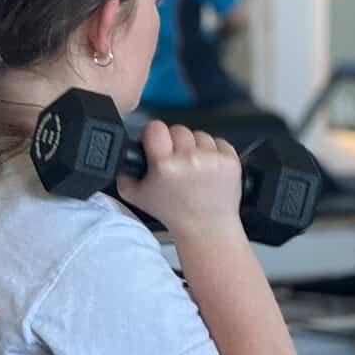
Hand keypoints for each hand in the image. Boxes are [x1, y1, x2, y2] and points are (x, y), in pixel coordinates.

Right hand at [117, 122, 243, 241]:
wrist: (206, 227)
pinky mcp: (230, 160)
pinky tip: (207, 168)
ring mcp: (212, 159)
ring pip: (198, 134)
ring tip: (193, 167)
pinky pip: (218, 141)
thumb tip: (125, 157)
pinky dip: (213, 152)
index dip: (152, 135)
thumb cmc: (175, 213)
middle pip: (177, 129)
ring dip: (194, 147)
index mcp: (165, 165)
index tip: (155, 144)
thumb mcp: (136, 197)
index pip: (155, 127)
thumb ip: (124, 175)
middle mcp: (189, 159)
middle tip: (174, 161)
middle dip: (174, 143)